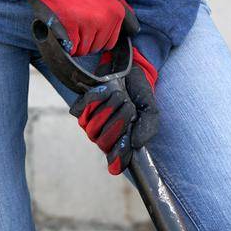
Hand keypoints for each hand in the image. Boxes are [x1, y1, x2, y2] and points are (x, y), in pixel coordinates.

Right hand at [11, 0, 126, 55]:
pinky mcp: (73, 28)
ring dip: (77, 45)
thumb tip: (134, 28)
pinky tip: (66, 31)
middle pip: (97, 48)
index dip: (99, 39)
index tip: (90, 30)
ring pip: (85, 50)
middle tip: (79, 28)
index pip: (111, 42)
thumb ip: (123, 8)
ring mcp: (89, 24)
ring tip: (72, 28)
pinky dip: (68, 45)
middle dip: (87, 42)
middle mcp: (106, 19)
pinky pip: (73, 49)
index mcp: (116, 12)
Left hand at [69, 47, 159, 173]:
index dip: (118, 156)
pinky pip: (84, 110)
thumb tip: (136, 143)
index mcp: (121, 141)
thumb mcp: (150, 110)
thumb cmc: (138, 94)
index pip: (116, 162)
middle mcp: (104, 136)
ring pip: (93, 127)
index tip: (125, 142)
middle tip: (129, 106)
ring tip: (119, 96)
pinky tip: (106, 90)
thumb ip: (147, 127)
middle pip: (104, 142)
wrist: (128, 69)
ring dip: (110, 107)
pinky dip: (97, 98)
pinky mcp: (80, 109)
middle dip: (119, 121)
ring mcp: (90, 123)